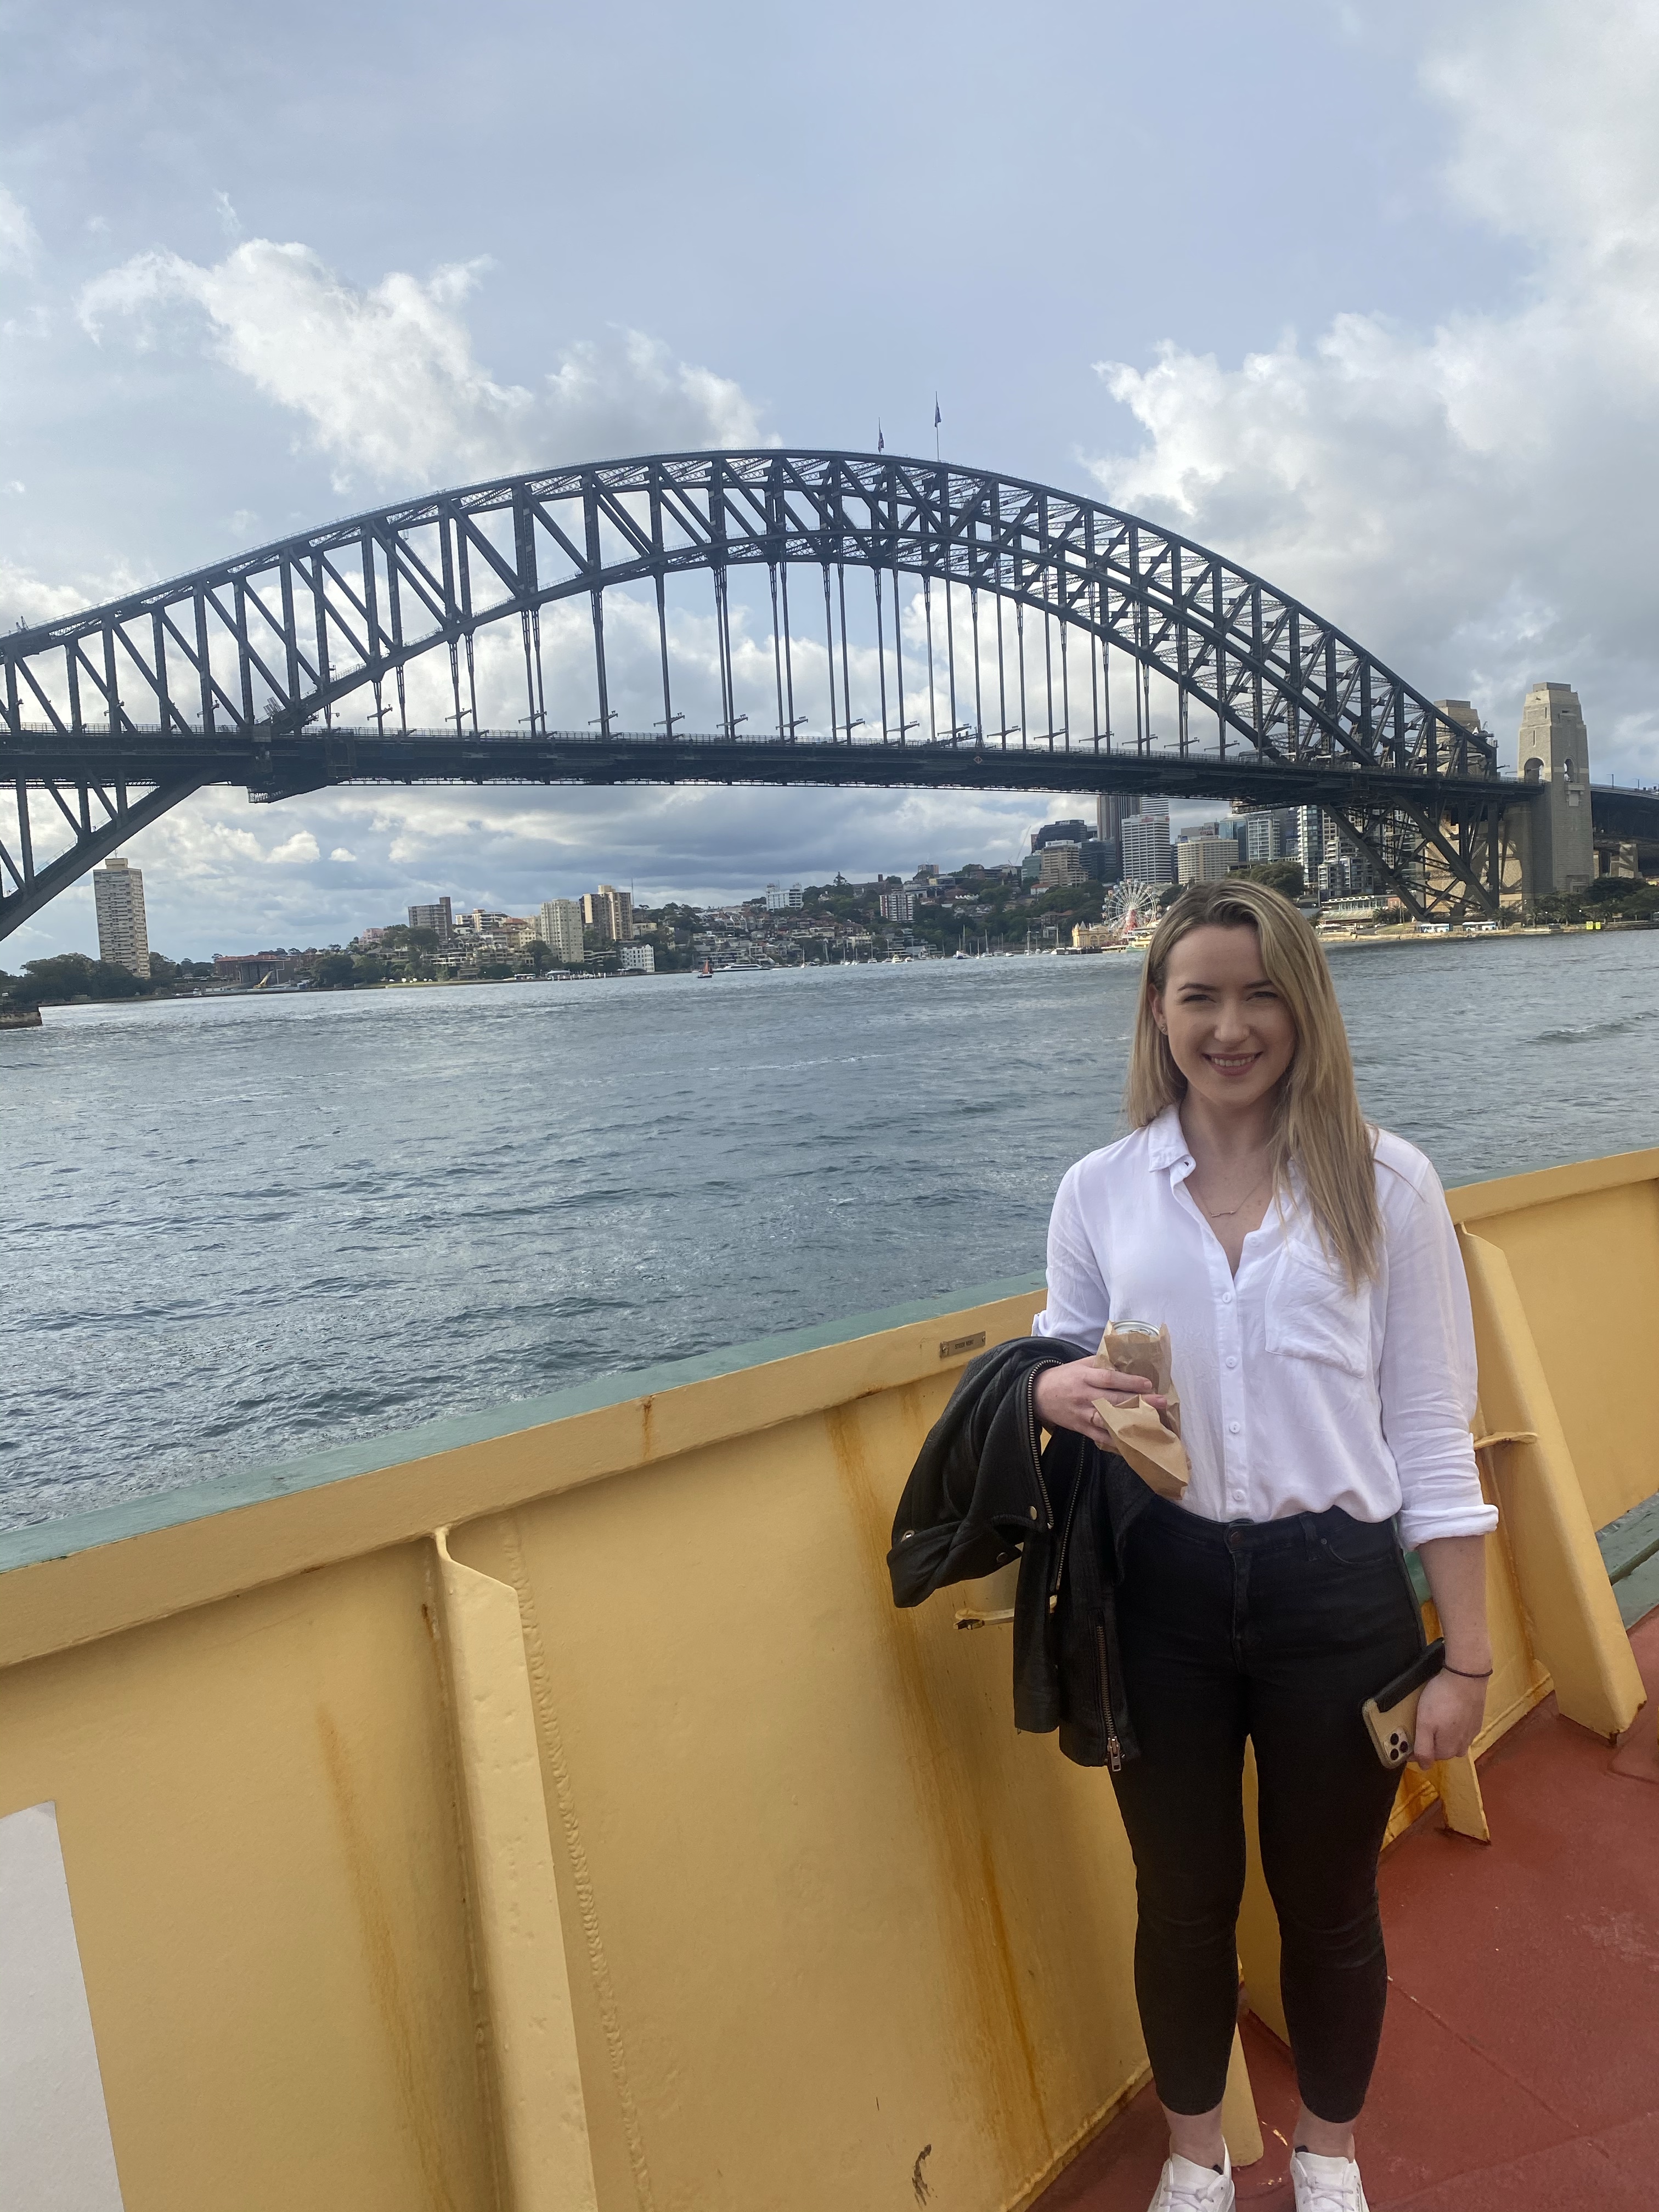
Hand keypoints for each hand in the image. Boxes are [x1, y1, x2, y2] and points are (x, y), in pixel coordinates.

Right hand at [1033, 1360, 1167, 1440]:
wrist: (1036, 1395)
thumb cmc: (1063, 1377)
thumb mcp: (1079, 1364)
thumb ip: (1101, 1363)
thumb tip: (1126, 1361)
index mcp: (1084, 1376)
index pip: (1109, 1378)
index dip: (1129, 1381)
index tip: (1148, 1383)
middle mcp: (1084, 1396)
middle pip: (1114, 1399)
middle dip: (1139, 1401)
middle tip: (1161, 1402)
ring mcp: (1082, 1414)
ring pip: (1108, 1419)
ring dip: (1131, 1421)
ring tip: (1151, 1422)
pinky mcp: (1080, 1428)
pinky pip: (1100, 1437)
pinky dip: (1116, 1441)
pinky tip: (1133, 1442)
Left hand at [1408, 1666, 1487, 1766]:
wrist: (1466, 1677)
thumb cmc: (1441, 1699)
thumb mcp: (1425, 1724)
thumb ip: (1423, 1748)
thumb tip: (1423, 1767)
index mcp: (1448, 1749)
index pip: (1428, 1758)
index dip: (1415, 1750)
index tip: (1407, 1739)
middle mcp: (1462, 1746)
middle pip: (1442, 1750)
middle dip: (1431, 1743)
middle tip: (1420, 1726)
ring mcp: (1471, 1733)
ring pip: (1454, 1741)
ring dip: (1444, 1736)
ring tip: (1436, 1720)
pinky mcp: (1477, 1721)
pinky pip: (1463, 1731)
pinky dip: (1455, 1727)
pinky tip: (1450, 1714)